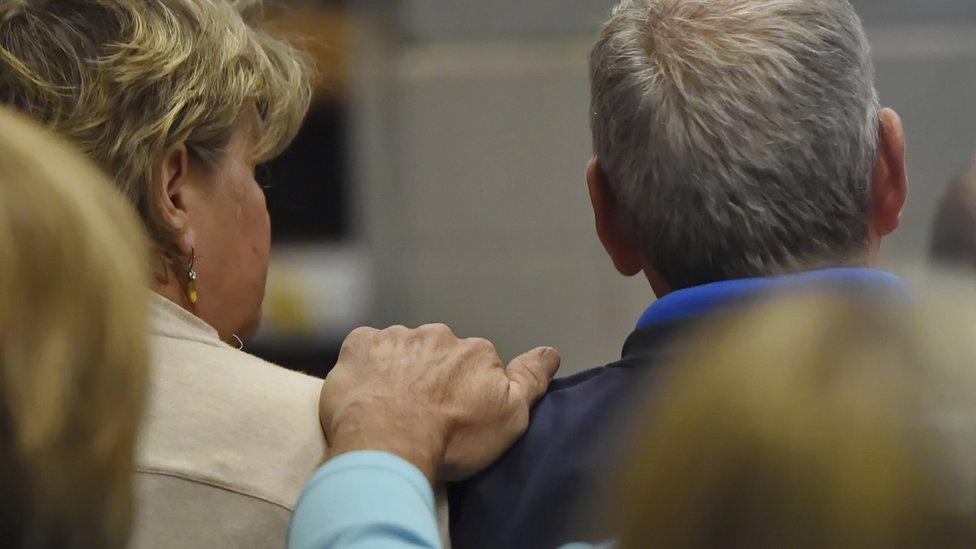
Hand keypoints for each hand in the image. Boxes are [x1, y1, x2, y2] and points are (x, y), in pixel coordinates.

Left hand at [320, 324, 560, 481]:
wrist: (389, 446)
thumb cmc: (452, 438)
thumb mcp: (510, 416)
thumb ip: (531, 379)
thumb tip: (551, 352)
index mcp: (475, 351)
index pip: (476, 363)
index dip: (467, 389)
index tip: (457, 413)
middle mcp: (438, 336)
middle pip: (437, 353)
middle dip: (432, 375)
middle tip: (423, 412)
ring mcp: (396, 338)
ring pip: (401, 350)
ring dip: (399, 370)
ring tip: (393, 407)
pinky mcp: (360, 345)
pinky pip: (365, 348)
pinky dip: (367, 366)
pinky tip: (368, 391)